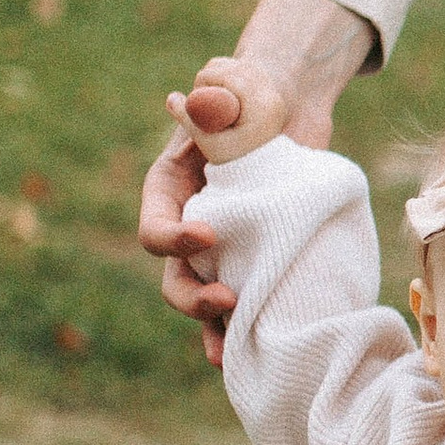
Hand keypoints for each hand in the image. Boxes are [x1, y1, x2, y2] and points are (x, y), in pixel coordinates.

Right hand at [139, 0, 372, 360]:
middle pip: (175, 277)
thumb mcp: (233, 90)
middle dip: (193, 297)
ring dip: (215, 328)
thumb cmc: (251, 95)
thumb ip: (215, 99)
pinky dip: (248, 328)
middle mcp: (189, 227)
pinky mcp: (258, 258)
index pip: (155, 228)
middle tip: (226, 299)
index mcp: (169, 192)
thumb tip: (191, 103)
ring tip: (232, 351)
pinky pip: (248, 302)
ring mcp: (225, 249)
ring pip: (207, 299)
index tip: (207, 234)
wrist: (289, 108)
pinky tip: (257, 354)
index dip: (173, 239)